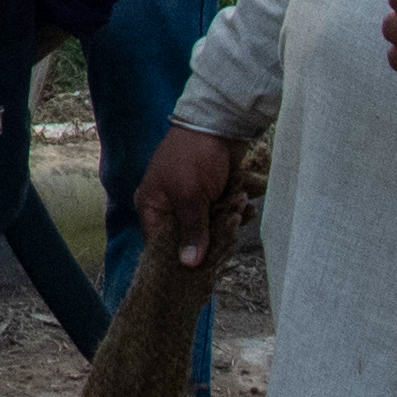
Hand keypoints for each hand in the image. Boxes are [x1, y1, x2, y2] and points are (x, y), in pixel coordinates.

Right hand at [137, 126, 248, 268]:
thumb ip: (191, 231)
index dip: (177, 260)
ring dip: (226, 224)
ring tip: (237, 210)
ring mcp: (191, 203)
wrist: (220, 124)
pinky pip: (221, 217)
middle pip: (187, 241)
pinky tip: (245, 205)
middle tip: (227, 228)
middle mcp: (169, 208)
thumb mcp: (190, 196)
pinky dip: (234, 214)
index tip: (198, 271)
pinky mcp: (211, 197)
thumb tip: (188, 265)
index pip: (159, 245)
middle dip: (210, 238)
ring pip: (208, 230)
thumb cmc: (195, 156)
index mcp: (152, 207)